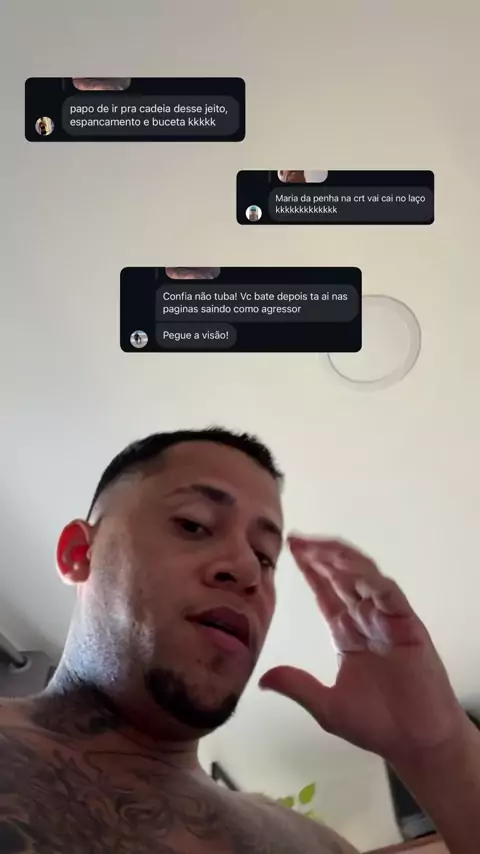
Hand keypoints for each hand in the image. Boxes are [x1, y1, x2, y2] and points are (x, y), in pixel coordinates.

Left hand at [259, 537, 467, 765]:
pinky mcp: (407, 624)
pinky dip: (370, 579)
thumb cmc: (377, 725)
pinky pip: (387, 593)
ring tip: (318, 546)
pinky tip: (350, 568)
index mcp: (346, 633)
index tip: (291, 549)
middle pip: (341, 577)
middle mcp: (366, 619)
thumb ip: (297, 686)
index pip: (325, 592)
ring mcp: (387, 619)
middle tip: (297, 539)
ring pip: (363, 577)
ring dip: (342, 559)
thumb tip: (262, 679)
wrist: (415, 744)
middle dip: (320, 556)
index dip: (310, 570)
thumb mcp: (327, 706)